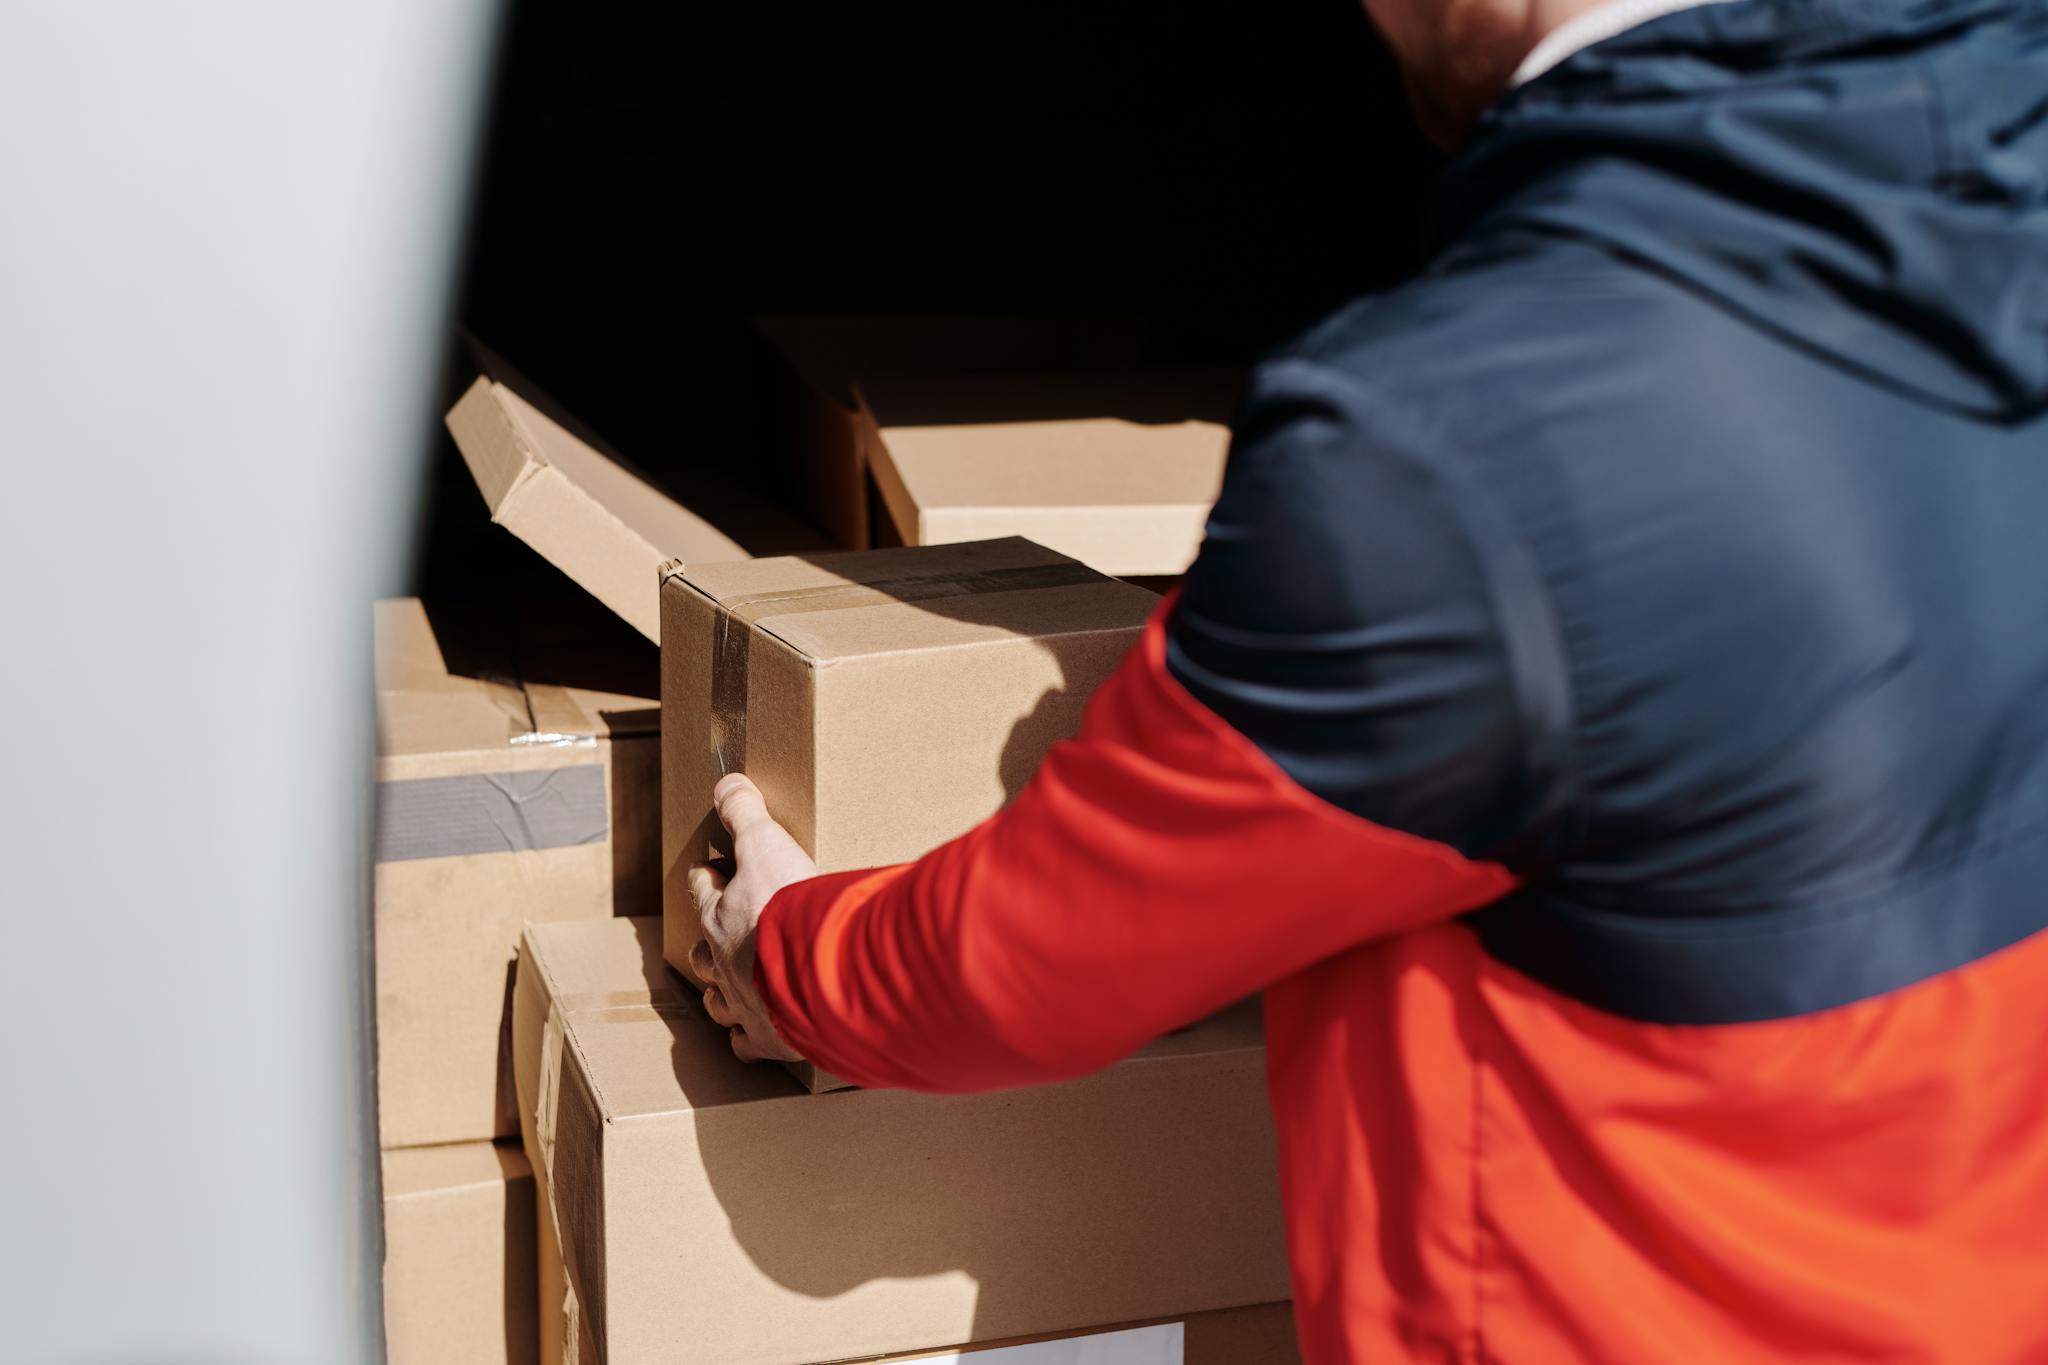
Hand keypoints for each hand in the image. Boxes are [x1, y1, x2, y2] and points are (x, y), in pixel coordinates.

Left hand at [685, 773, 816, 1063]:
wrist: (822, 972)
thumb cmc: (792, 909)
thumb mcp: (768, 845)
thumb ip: (747, 813)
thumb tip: (726, 782)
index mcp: (720, 916)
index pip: (702, 891)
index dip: (707, 878)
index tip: (713, 869)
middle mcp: (722, 964)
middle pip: (700, 953)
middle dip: (708, 941)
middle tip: (725, 931)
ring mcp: (742, 1004)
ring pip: (717, 1001)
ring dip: (723, 990)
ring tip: (734, 984)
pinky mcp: (769, 1039)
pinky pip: (746, 1044)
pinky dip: (750, 1037)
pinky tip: (760, 1032)